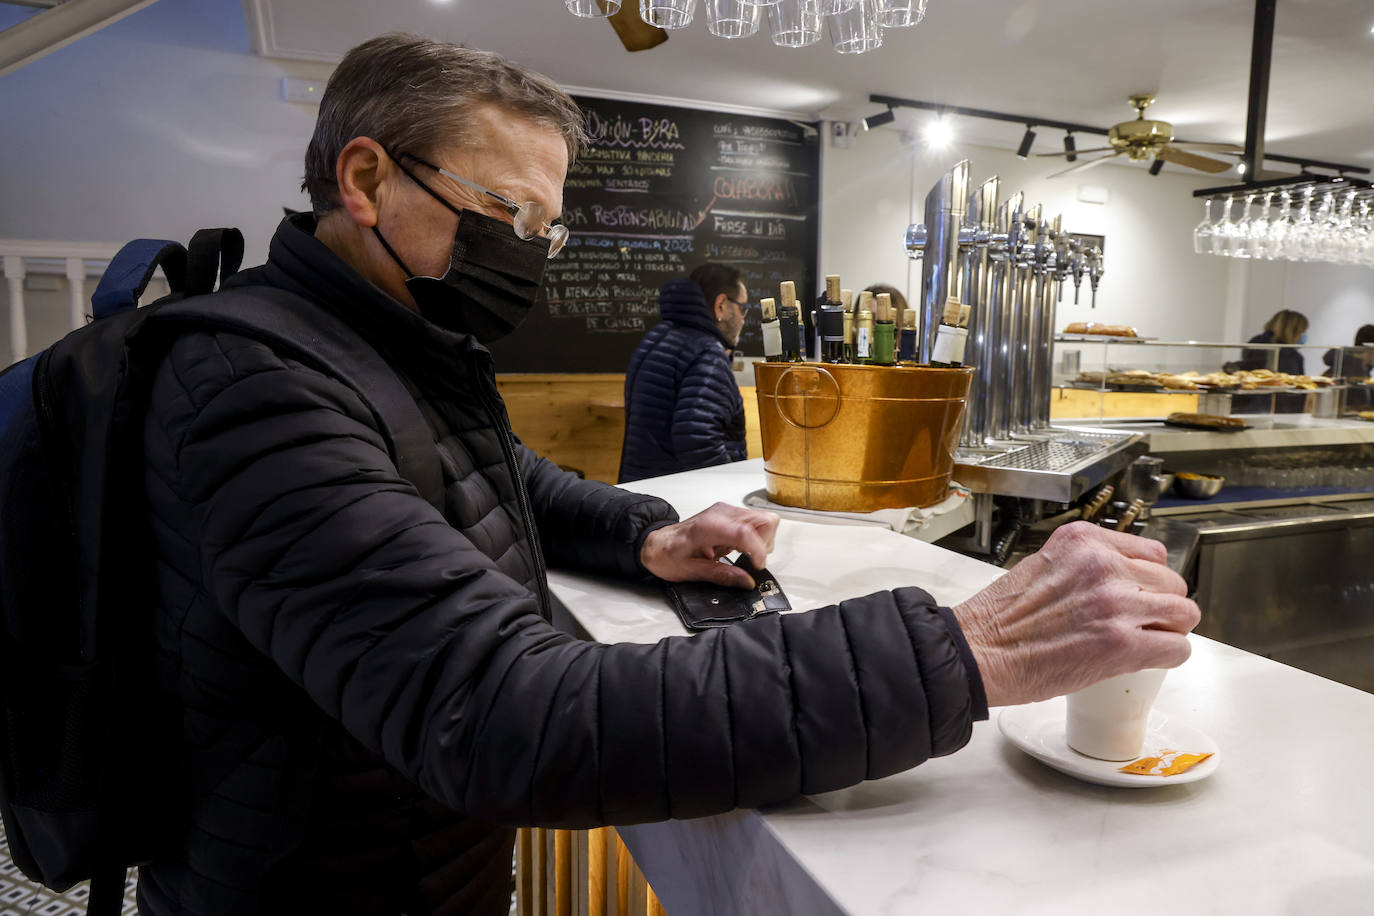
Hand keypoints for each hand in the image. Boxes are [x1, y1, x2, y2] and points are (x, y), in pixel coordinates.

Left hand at [640, 502, 780, 588]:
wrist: (657, 543)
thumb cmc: (668, 555)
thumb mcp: (691, 572)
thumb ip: (721, 575)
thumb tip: (747, 581)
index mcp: (707, 528)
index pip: (745, 532)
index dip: (757, 551)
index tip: (756, 567)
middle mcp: (720, 514)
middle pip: (764, 521)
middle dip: (764, 544)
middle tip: (750, 561)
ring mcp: (727, 511)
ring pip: (765, 520)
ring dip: (761, 541)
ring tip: (742, 555)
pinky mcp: (730, 514)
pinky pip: (756, 522)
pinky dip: (755, 537)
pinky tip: (738, 548)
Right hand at [951, 521, 1199, 706]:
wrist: (980, 651)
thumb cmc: (1002, 618)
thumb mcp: (1045, 564)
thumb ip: (1086, 564)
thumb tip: (1122, 581)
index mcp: (1083, 541)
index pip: (1151, 553)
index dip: (1148, 579)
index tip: (1138, 594)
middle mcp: (1103, 565)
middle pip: (1171, 582)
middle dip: (1160, 604)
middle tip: (1140, 623)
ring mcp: (1116, 603)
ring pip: (1183, 613)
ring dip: (1169, 629)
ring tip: (1145, 640)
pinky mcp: (1121, 644)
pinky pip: (1177, 647)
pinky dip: (1168, 655)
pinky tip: (1146, 658)